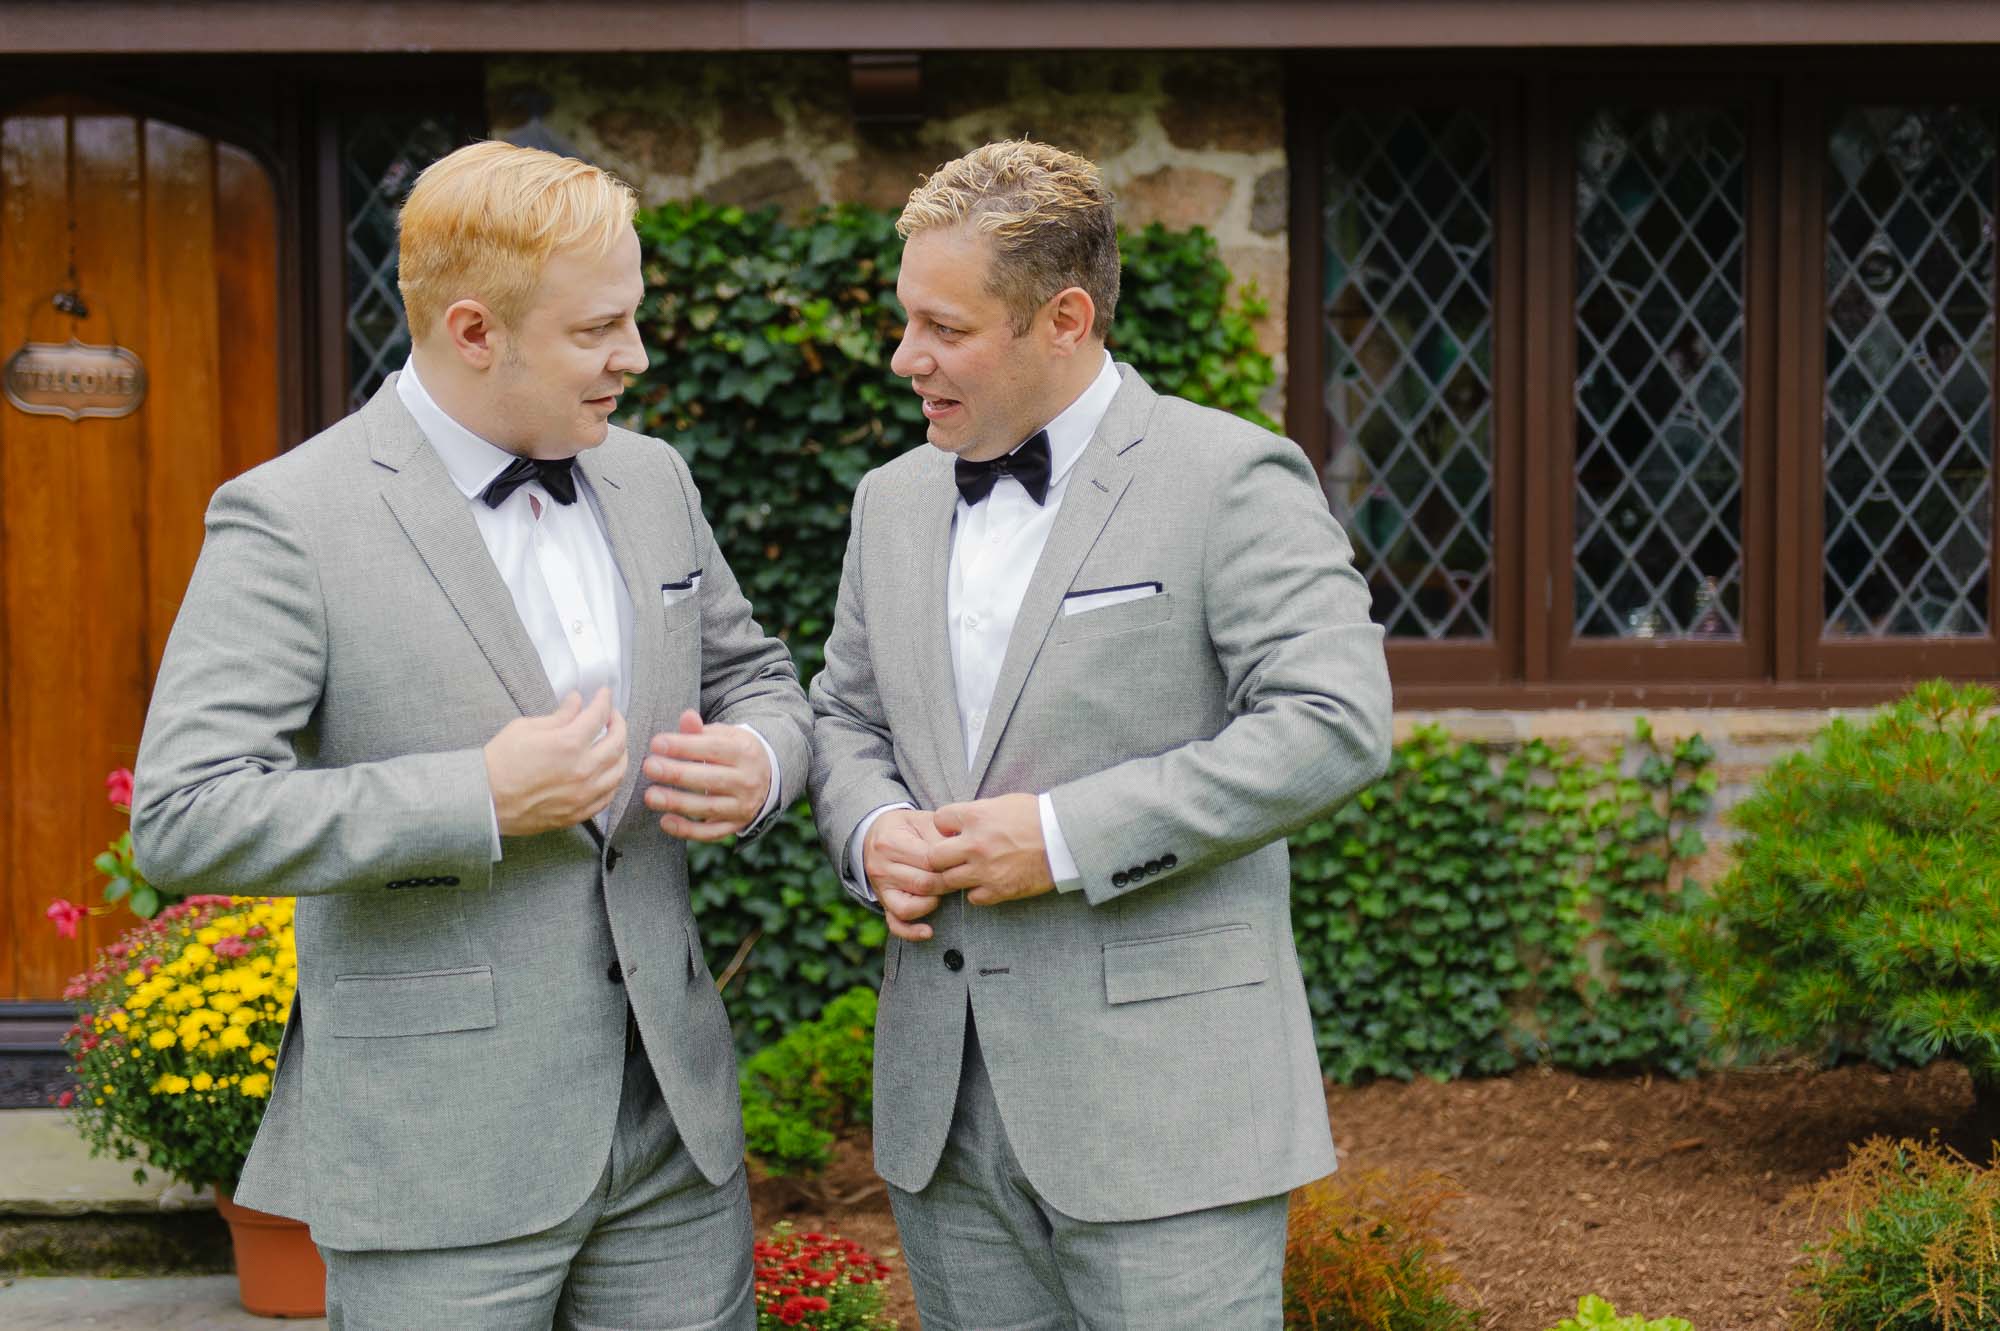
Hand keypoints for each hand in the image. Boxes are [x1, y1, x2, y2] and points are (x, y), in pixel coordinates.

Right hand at [483, 688, 627, 836]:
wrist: (483, 800)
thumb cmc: (499, 762)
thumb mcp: (525, 728)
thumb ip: (559, 716)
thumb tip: (577, 702)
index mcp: (569, 744)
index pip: (598, 715)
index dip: (604, 700)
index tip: (604, 694)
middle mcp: (582, 770)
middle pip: (618, 743)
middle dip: (619, 723)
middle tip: (612, 716)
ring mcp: (583, 794)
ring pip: (619, 771)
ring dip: (621, 753)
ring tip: (614, 743)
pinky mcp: (578, 813)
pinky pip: (608, 797)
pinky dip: (613, 780)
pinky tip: (608, 772)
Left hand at [642, 710, 771, 841]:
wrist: (765, 777)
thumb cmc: (733, 752)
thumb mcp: (724, 736)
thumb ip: (701, 731)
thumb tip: (687, 717)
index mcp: (745, 752)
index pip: (713, 748)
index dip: (684, 746)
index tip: (656, 743)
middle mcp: (748, 780)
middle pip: (711, 779)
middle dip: (677, 774)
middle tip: (649, 767)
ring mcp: (743, 806)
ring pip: (709, 807)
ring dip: (678, 803)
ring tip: (650, 796)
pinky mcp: (735, 825)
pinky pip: (711, 833)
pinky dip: (688, 830)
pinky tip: (665, 822)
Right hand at [864, 808, 951, 941]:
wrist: (875, 835)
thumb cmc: (906, 828)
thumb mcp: (922, 821)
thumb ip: (941, 835)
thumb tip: (965, 851)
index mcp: (891, 843)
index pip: (929, 861)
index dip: (951, 865)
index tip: (964, 863)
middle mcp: (881, 868)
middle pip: (923, 884)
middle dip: (946, 884)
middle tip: (960, 878)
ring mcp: (880, 888)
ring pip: (910, 907)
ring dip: (932, 903)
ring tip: (943, 893)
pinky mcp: (883, 902)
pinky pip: (895, 923)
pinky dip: (911, 931)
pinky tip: (928, 932)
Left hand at [931, 794, 1054, 905]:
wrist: (1064, 839)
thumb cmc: (1038, 816)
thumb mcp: (1003, 803)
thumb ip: (977, 813)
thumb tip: (961, 822)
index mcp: (975, 817)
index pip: (939, 820)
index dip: (945, 825)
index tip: (953, 830)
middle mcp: (974, 844)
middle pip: (934, 856)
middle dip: (940, 856)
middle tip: (952, 856)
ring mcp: (984, 869)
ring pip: (949, 880)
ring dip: (957, 876)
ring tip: (970, 871)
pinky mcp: (998, 889)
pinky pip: (973, 898)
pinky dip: (977, 892)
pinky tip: (987, 882)